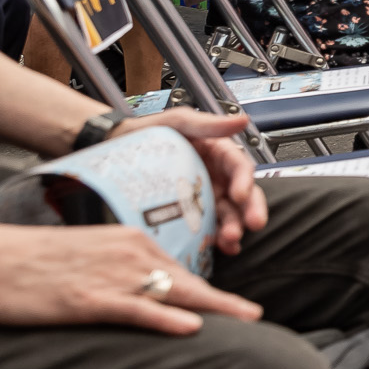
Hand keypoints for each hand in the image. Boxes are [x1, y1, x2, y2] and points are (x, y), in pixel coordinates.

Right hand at [0, 221, 260, 334]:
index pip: (182, 269)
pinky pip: (134, 308)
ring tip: (245, 322)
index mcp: (130, 242)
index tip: (238, 308)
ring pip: (171, 293)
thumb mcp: (88, 257)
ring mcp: (110, 277)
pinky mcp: (87, 299)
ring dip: (211, 308)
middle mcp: (129, 255)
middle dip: (225, 301)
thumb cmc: (32, 262)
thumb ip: (121, 272)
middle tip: (257, 316)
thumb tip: (148, 291)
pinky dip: (163, 317)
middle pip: (187, 281)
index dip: (212, 292)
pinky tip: (189, 327)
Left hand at [117, 110, 265, 253]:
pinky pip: (209, 228)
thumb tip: (241, 120)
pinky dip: (217, 239)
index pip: (240, 167)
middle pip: (243, 195)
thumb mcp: (177, 122)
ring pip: (229, 215)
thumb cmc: (147, 134)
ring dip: (234, 228)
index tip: (241, 194)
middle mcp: (216, 177)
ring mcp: (205, 198)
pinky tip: (221, 248)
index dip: (245, 181)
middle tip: (253, 224)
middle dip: (251, 211)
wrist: (114, 149)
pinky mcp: (191, 215)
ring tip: (230, 241)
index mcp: (218, 153)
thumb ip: (207, 124)